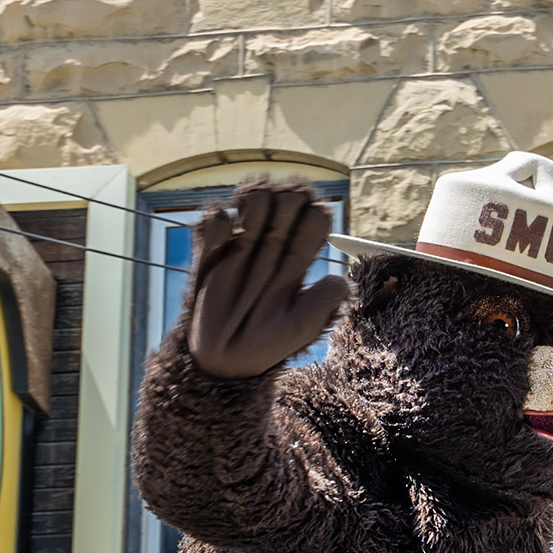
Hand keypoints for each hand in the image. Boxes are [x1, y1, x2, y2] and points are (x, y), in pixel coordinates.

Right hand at [186, 181, 350, 379]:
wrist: (228, 357)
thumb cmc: (272, 342)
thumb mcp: (306, 327)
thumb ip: (327, 300)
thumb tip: (338, 278)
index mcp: (301, 257)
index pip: (317, 215)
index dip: (315, 212)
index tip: (305, 229)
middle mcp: (276, 244)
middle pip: (290, 197)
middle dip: (287, 200)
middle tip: (276, 226)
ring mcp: (245, 243)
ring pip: (257, 196)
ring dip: (255, 202)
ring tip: (249, 231)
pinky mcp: (214, 249)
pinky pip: (216, 217)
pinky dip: (219, 221)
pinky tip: (221, 242)